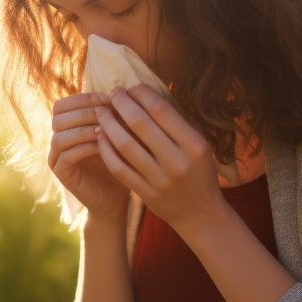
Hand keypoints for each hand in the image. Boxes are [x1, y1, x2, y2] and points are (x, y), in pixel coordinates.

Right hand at [48, 91, 128, 223]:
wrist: (115, 199)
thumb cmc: (120, 163)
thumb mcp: (117, 135)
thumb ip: (112, 116)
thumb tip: (121, 92)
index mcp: (66, 128)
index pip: (63, 104)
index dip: (84, 98)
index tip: (110, 99)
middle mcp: (56, 140)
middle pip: (58, 116)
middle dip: (85, 111)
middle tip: (108, 113)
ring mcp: (56, 158)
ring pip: (59, 135)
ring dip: (84, 128)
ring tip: (106, 129)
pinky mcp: (62, 174)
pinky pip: (67, 155)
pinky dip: (85, 146)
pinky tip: (104, 145)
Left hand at [94, 83, 225, 234]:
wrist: (200, 214)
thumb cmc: (198, 171)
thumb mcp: (198, 144)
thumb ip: (178, 121)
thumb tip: (149, 92)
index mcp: (194, 144)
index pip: (161, 110)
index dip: (141, 94)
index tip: (130, 87)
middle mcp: (178, 161)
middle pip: (140, 123)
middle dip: (121, 103)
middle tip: (112, 93)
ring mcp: (160, 180)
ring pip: (125, 145)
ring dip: (108, 124)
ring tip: (101, 111)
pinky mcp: (145, 193)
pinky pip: (118, 167)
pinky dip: (106, 149)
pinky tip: (100, 136)